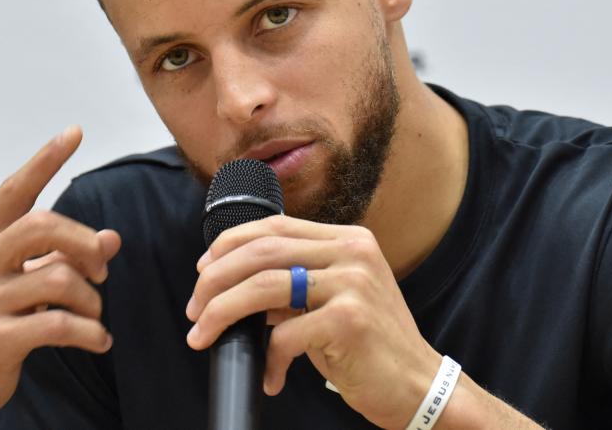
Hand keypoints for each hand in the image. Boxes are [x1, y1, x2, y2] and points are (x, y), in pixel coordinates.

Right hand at [0, 127, 121, 429]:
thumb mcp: (18, 284)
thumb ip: (59, 257)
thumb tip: (112, 238)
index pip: (13, 189)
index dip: (45, 160)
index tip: (75, 132)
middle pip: (45, 224)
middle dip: (86, 243)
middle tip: (102, 269)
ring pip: (61, 278)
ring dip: (92, 299)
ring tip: (94, 316)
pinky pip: (60, 325)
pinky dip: (91, 334)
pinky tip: (99, 342)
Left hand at [185, 216, 440, 429]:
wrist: (418, 385)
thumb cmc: (371, 346)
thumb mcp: (335, 300)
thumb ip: (296, 284)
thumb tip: (237, 287)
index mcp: (348, 239)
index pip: (275, 226)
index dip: (230, 243)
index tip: (203, 269)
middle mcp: (352, 252)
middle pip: (262, 251)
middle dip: (215, 279)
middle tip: (194, 308)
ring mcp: (353, 283)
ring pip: (264, 286)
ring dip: (221, 312)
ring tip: (203, 335)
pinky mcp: (349, 320)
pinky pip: (284, 335)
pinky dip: (267, 360)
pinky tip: (270, 377)